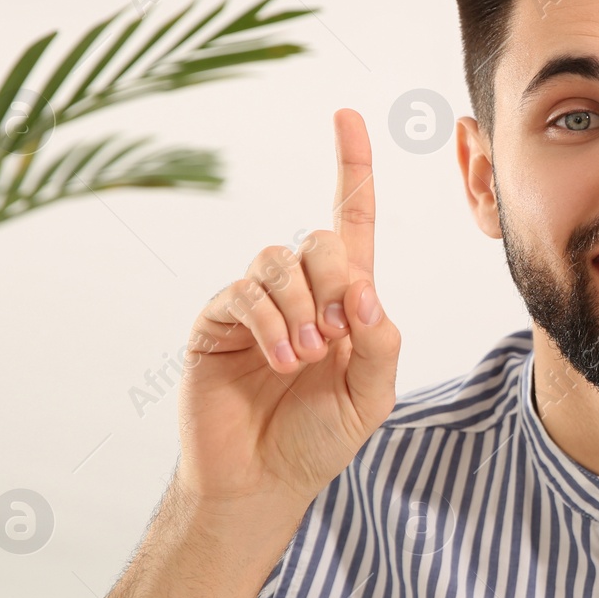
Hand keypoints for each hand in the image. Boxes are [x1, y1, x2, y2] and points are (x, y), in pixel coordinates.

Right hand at [171, 108, 400, 538]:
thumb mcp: (372, 394)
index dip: (351, 167)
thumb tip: (364, 289)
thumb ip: (382, 341)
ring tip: (305, 360)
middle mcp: (298, 291)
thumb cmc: (320, 438)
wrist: (263, 481)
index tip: (347, 115)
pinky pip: (244, 292)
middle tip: (335, 338)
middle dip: (335, 283)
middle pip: (319, 240)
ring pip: (280, 261)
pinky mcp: (217, 319)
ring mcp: (255, 302)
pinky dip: (271, 322)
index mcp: (344, 300)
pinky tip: (283, 359)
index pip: (350, 221)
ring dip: (302, 309)